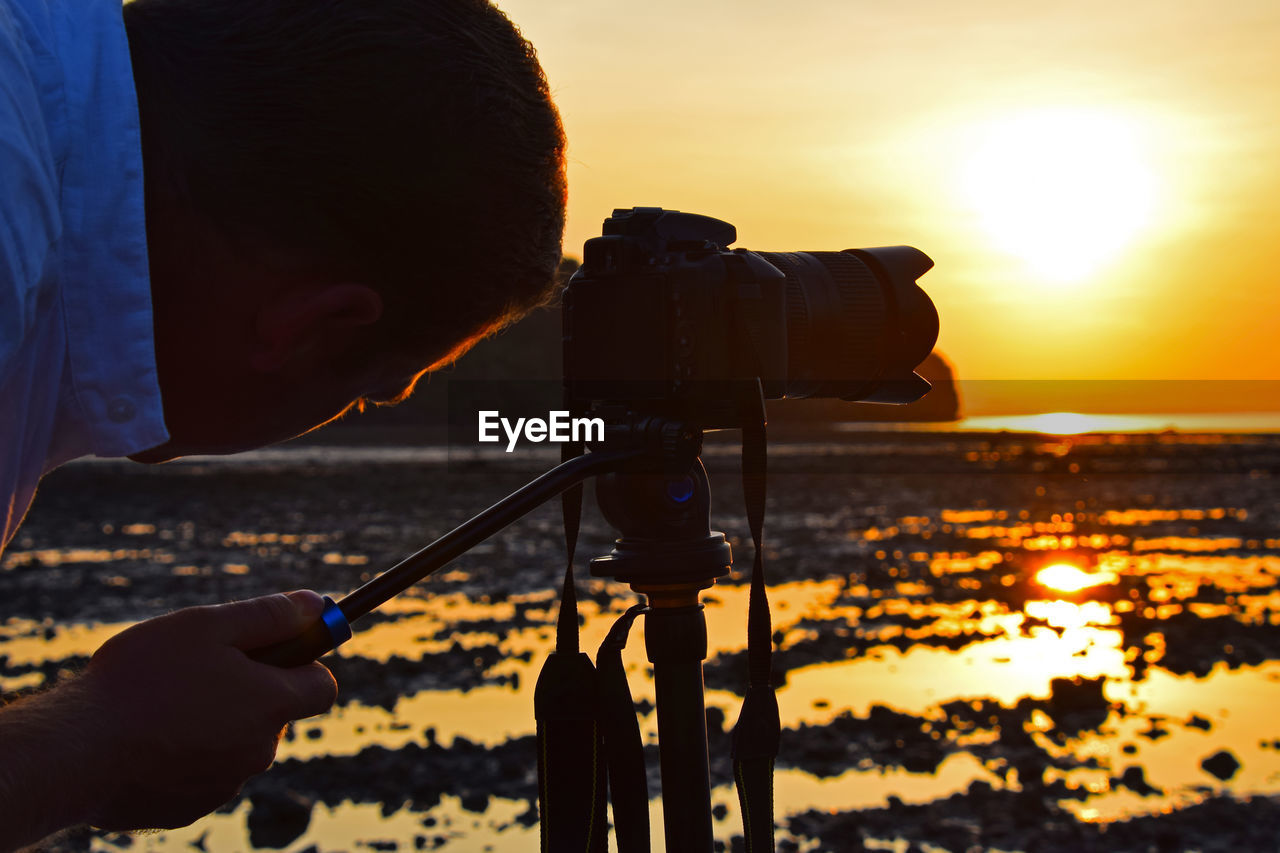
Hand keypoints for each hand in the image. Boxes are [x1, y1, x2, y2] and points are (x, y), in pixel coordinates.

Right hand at [76, 591, 338, 830]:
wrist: (74, 751)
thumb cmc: (141, 679)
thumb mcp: (208, 626)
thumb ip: (268, 615)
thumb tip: (314, 604)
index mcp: (271, 704)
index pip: (322, 687)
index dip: (303, 663)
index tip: (274, 648)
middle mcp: (258, 752)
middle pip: (273, 714)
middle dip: (249, 691)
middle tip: (200, 669)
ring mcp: (223, 785)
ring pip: (235, 744)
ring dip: (214, 723)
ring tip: (162, 704)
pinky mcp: (188, 809)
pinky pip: (200, 773)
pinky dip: (183, 755)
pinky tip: (144, 740)